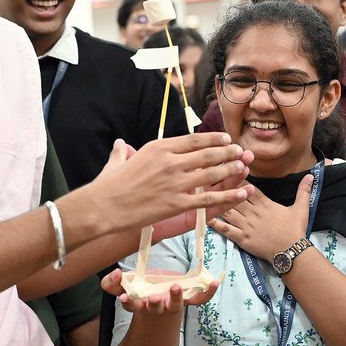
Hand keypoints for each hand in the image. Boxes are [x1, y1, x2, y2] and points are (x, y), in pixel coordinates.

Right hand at [83, 133, 253, 234]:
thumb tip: (120, 144)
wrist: (102, 206)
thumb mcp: (117, 161)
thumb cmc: (108, 185)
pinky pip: (209, 199)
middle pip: (208, 154)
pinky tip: (241, 193)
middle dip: (228, 152)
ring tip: (243, 167)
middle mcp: (171, 162)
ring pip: (212, 174)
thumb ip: (123, 152)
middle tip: (240, 152)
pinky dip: (228, 196)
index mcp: (159, 148)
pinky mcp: (176, 203)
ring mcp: (175, 182)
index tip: (226, 139)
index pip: (194, 140)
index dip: (214, 139)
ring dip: (231, 170)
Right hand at [101, 268, 219, 312]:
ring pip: (175, 305)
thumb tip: (114, 273)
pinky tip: (215, 282)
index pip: (132, 304)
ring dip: (175, 298)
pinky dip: (207, 292)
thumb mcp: (125, 285)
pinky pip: (199, 299)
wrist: (161, 300)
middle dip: (154, 304)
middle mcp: (157, 306)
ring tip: (176, 287)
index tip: (124, 297)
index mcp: (140, 303)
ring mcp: (173, 304)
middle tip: (154, 299)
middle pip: (154, 308)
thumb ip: (113, 282)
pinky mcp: (187, 300)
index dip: (128, 301)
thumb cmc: (142, 291)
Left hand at [209, 173, 311, 260]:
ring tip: (204, 193)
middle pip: (234, 196)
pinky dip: (216, 223)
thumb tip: (311, 174)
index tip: (227, 169)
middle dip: (223, 186)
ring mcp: (246, 226)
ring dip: (216, 202)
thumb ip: (304, 191)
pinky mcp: (242, 239)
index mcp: (265, 203)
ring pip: (228, 210)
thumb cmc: (296, 230)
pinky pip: (226, 230)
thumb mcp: (302, 208)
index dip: (238, 177)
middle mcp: (253, 212)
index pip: (248, 187)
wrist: (291, 252)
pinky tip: (205, 217)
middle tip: (210, 178)